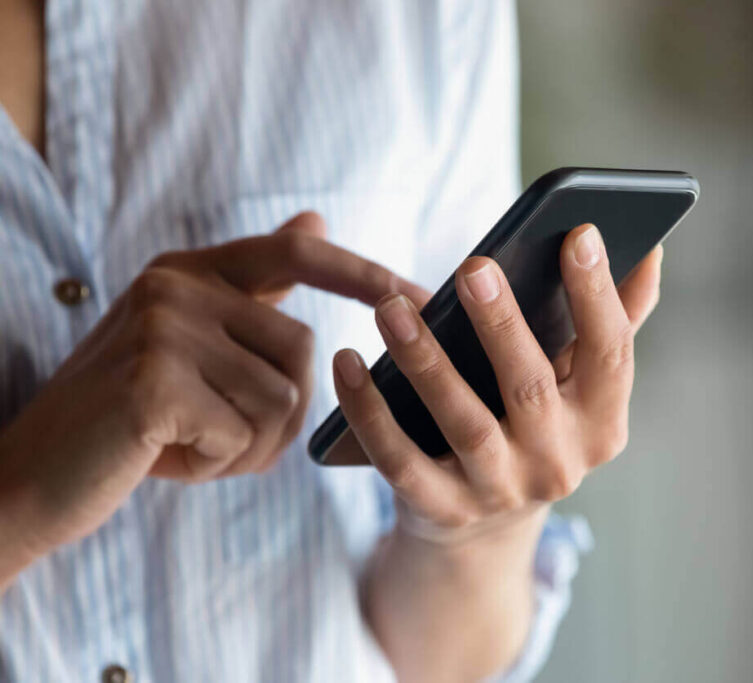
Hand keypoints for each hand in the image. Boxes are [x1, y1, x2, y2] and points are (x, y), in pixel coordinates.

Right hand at [0, 212, 427, 580]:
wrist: (31, 476)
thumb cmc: (127, 420)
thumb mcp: (189, 345)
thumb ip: (254, 291)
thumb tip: (316, 221)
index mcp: (188, 270)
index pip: (297, 253)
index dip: (364, 272)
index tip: (423, 297)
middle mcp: (175, 285)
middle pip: (301, 350)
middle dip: (276, 414)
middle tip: (215, 436)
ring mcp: (162, 329)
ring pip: (282, 399)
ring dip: (248, 446)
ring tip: (188, 445)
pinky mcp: (155, 383)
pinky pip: (245, 435)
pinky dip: (219, 466)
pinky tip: (167, 459)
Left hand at [332, 223, 661, 542]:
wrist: (485, 523)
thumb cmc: (537, 424)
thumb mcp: (579, 384)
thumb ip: (615, 321)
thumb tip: (651, 250)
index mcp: (601, 422)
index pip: (611, 354)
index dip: (600, 296)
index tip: (581, 232)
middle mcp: (559, 464)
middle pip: (531, 388)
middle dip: (503, 327)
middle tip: (474, 267)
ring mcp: (500, 492)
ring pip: (464, 423)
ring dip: (425, 361)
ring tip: (391, 307)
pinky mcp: (442, 509)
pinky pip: (400, 461)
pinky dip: (370, 413)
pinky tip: (347, 362)